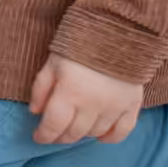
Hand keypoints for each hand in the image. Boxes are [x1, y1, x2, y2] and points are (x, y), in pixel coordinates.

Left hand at [27, 53, 143, 143]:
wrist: (118, 29)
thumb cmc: (79, 44)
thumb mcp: (52, 62)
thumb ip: (41, 88)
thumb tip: (35, 112)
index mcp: (70, 93)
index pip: (54, 125)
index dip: (43, 135)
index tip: (38, 136)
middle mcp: (92, 106)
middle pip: (73, 133)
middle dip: (60, 137)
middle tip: (54, 133)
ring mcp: (114, 107)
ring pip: (95, 133)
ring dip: (82, 134)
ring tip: (75, 127)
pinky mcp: (132, 105)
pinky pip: (122, 132)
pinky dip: (110, 138)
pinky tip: (101, 135)